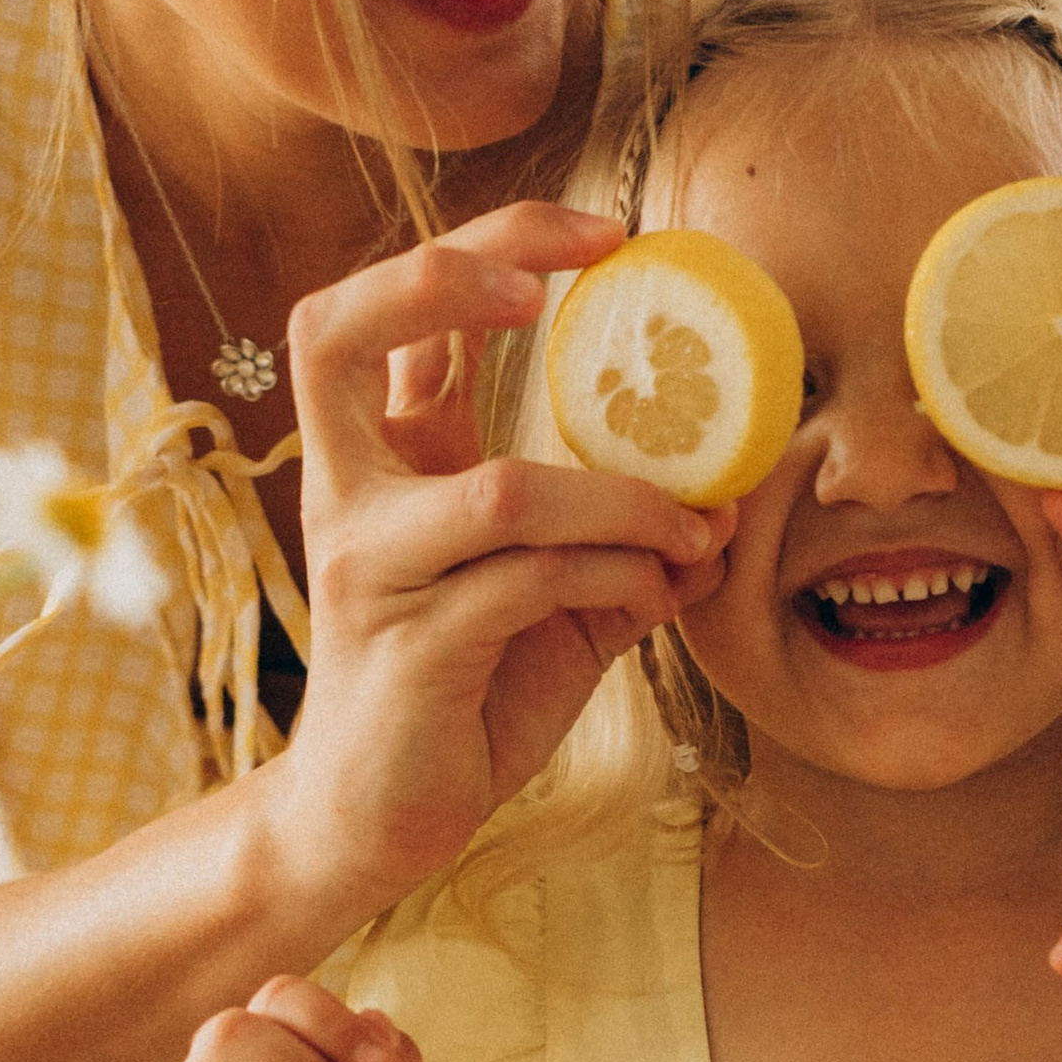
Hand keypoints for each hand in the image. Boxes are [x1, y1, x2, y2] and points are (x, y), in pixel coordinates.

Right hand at [277, 207, 729, 909]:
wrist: (376, 822)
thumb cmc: (458, 696)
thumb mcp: (544, 598)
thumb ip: (613, 538)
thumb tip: (725, 503)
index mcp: (373, 461)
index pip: (385, 310)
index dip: (481, 245)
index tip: (600, 239)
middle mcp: (348, 496)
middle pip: (337, 331)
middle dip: (449, 276)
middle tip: (555, 288)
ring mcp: (368, 570)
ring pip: (504, 491)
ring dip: (625, 504)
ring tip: (695, 533)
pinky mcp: (408, 650)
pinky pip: (533, 584)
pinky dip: (618, 580)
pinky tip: (657, 598)